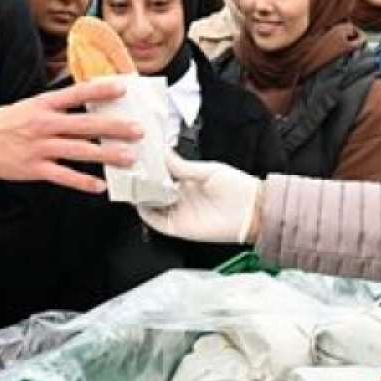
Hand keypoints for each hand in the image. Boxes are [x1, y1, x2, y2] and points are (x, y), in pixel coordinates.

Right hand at [0, 79, 141, 192]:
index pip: (77, 94)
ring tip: (129, 158)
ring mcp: (39, 147)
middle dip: (115, 127)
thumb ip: (55, 106)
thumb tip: (83, 102)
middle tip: (138, 130)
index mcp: (42, 105)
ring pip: (80, 151)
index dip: (100, 90)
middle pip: (85, 124)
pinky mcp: (33, 168)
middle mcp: (43, 124)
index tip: (123, 88)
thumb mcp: (29, 106)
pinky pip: (63, 176)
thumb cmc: (3, 124)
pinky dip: (83, 182)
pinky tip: (100, 185)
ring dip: (107, 155)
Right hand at [138, 152, 261, 243]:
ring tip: (130, 182)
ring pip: (150, 204)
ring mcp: (178, 211)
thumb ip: (183, 166)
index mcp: (188, 180)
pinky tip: (140, 200)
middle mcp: (180, 196)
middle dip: (141, 179)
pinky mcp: (177, 227)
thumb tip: (164, 154)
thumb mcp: (209, 171)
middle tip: (129, 168)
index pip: (162, 172)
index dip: (150, 165)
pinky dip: (145, 212)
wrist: (251, 212)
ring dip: (140, 195)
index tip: (139, 155)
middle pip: (152, 188)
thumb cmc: (238, 189)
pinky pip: (155, 220)